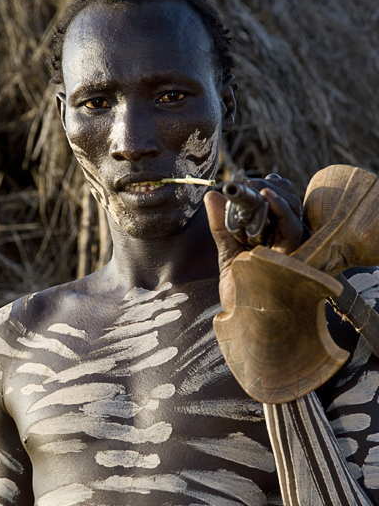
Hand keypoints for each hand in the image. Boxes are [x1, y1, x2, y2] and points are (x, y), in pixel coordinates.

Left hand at [204, 173, 304, 312]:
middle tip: (246, 184)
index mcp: (274, 237)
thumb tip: (212, 196)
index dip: (267, 186)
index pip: (279, 202)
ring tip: (253, 187)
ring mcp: (292, 247)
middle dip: (268, 185)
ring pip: (293, 208)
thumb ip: (222, 226)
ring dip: (273, 191)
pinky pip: (293, 227)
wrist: (243, 324)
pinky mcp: (294, 256)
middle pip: (288, 200)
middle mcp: (286, 240)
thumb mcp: (227, 253)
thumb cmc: (240, 295)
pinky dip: (281, 208)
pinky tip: (266, 195)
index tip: (246, 181)